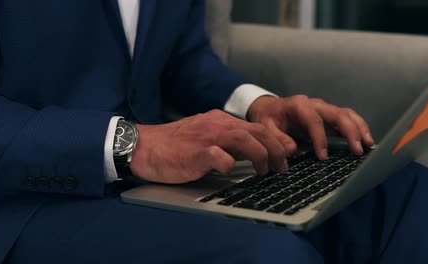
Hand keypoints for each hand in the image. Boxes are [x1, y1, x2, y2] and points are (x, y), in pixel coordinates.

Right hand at [129, 110, 287, 183]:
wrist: (144, 146)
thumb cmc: (175, 146)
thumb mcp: (206, 138)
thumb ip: (228, 143)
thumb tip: (252, 156)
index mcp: (221, 121)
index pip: (257, 127)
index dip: (275, 143)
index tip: (283, 158)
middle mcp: (217, 125)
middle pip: (257, 131)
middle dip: (276, 150)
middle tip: (282, 168)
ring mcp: (205, 138)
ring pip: (243, 139)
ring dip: (260, 156)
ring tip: (265, 172)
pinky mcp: (193, 153)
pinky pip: (216, 155)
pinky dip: (228, 163)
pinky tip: (231, 171)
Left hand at [247, 95, 374, 159]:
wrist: (270, 109)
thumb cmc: (268, 119)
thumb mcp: (266, 128)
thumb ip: (277, 139)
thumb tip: (293, 150)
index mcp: (298, 105)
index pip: (314, 121)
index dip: (320, 139)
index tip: (323, 157)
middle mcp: (315, 104)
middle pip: (337, 114)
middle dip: (350, 131)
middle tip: (357, 150)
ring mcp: (324, 108)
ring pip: (347, 114)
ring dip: (359, 129)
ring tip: (368, 145)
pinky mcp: (330, 115)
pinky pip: (348, 118)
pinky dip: (358, 128)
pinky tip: (365, 141)